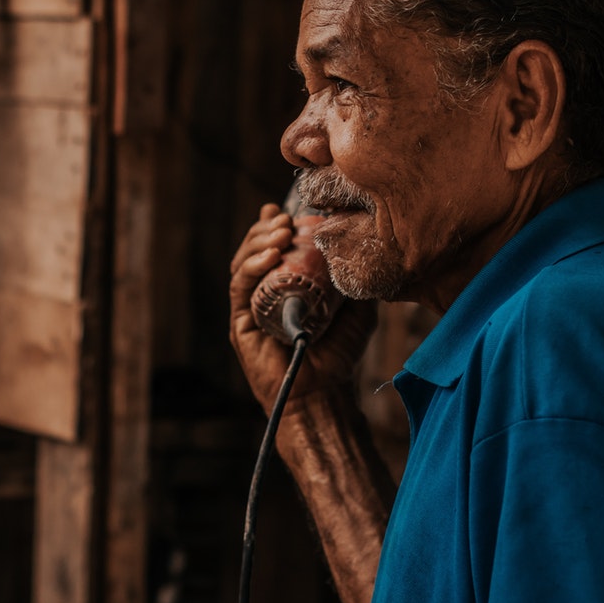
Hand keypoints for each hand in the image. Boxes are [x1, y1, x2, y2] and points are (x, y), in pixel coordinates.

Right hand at [229, 204, 376, 411]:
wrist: (324, 392)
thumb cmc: (339, 353)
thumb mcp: (356, 308)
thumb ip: (355, 281)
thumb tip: (363, 249)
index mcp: (284, 287)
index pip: (273, 249)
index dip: (274, 227)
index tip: (287, 211)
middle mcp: (263, 294)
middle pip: (254, 251)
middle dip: (266, 230)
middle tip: (285, 220)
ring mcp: (250, 309)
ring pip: (243, 264)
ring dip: (258, 242)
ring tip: (279, 231)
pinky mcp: (241, 323)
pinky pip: (240, 288)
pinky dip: (251, 266)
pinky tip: (268, 256)